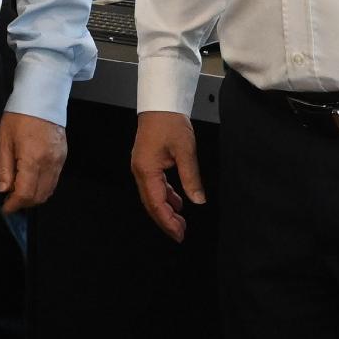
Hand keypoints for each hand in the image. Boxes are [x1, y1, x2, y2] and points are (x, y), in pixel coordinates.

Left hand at [0, 111, 63, 212]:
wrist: (41, 97)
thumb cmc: (20, 116)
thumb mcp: (3, 140)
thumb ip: (3, 168)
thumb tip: (3, 189)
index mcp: (32, 159)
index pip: (25, 193)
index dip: (14, 204)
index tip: (5, 208)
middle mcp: (49, 163)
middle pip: (39, 196)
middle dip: (24, 203)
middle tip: (10, 199)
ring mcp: (59, 160)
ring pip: (49, 190)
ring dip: (34, 196)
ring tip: (19, 189)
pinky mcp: (63, 156)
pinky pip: (54, 179)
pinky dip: (43, 186)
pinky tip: (31, 179)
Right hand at [131, 111, 203, 237]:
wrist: (160, 103)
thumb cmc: (170, 123)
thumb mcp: (185, 150)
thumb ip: (191, 177)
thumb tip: (198, 200)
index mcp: (146, 170)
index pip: (156, 203)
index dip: (168, 221)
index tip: (180, 234)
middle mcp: (140, 172)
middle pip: (151, 204)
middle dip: (166, 220)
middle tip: (181, 234)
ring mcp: (142, 168)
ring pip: (152, 196)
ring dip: (166, 210)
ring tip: (181, 222)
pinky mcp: (147, 163)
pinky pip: (154, 186)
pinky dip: (166, 196)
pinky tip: (177, 201)